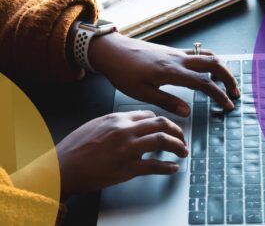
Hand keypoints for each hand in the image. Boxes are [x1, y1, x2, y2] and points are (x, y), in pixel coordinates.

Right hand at [56, 110, 187, 198]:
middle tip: (182, 137)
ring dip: (178, 146)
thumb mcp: (96, 124)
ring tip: (183, 151)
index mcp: (117, 118)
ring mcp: (128, 149)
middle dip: (176, 130)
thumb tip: (133, 123)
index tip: (166, 127)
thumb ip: (116, 122)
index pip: (149, 115)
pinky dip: (168, 167)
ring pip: (162, 141)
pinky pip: (154, 166)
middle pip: (161, 124)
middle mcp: (125, 130)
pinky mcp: (127, 168)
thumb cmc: (76, 146)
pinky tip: (173, 168)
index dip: (161, 121)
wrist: (63, 167)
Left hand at [89, 32, 239, 116]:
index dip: (219, 95)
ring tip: (226, 80)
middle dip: (228, 77)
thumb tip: (187, 111)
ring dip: (220, 67)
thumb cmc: (123, 72)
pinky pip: (197, 52)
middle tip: (235, 92)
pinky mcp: (171, 50)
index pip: (204, 83)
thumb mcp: (142, 93)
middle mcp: (178, 59)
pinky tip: (206, 70)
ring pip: (207, 55)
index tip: (228, 105)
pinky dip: (208, 60)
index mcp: (172, 72)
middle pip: (213, 63)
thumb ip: (167, 101)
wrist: (112, 51)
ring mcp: (175, 52)